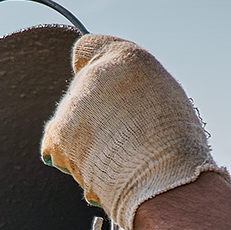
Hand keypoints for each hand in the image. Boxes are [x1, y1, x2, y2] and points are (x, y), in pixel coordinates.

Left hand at [41, 34, 225, 229]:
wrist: (166, 181)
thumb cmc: (175, 150)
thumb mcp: (163, 102)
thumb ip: (131, 93)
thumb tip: (113, 105)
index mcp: (129, 59)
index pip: (88, 48)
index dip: (87, 67)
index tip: (93, 86)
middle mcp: (97, 73)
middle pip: (80, 94)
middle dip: (92, 118)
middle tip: (118, 143)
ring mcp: (76, 102)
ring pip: (68, 123)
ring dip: (83, 143)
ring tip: (115, 162)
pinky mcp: (60, 132)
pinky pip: (55, 146)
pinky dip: (70, 161)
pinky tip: (95, 173)